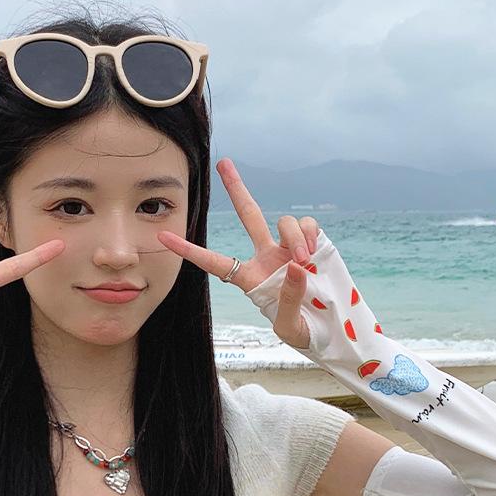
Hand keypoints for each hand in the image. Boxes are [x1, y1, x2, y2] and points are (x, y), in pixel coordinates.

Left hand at [156, 158, 319, 350]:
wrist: (333, 330)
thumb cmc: (304, 333)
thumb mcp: (291, 328)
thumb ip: (289, 299)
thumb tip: (295, 266)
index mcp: (250, 279)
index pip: (214, 262)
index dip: (189, 251)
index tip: (162, 238)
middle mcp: (266, 257)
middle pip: (247, 215)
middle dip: (237, 188)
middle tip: (222, 162)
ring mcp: (289, 248)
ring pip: (283, 222)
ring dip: (294, 238)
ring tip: (304, 262)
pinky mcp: (312, 243)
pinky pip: (306, 226)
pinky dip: (309, 235)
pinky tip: (314, 254)